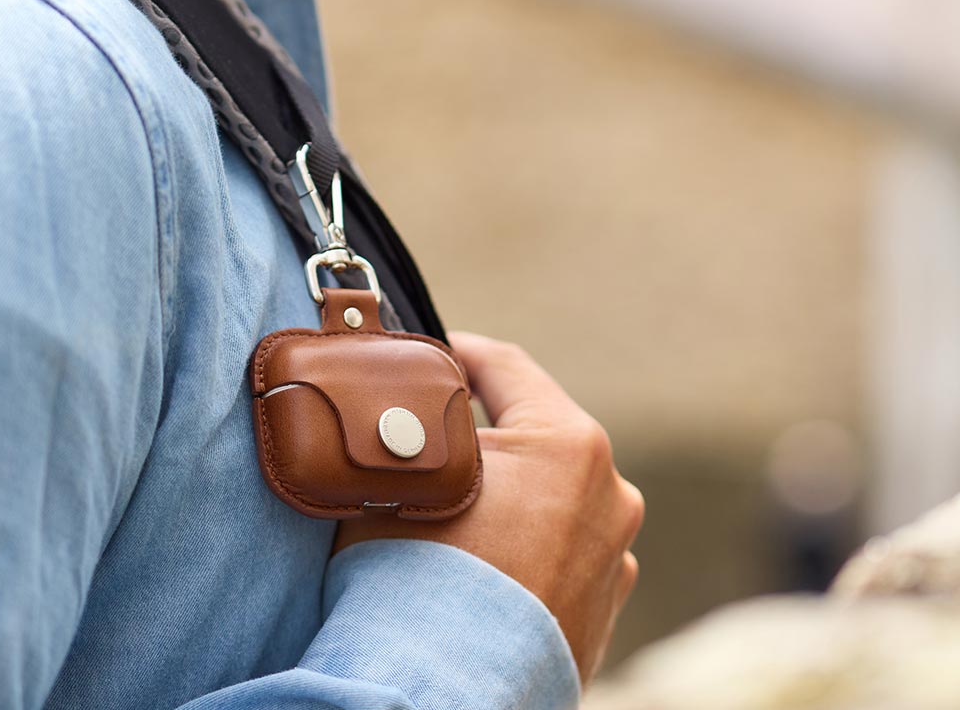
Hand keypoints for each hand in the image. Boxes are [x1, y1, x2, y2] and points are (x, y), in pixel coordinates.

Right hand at [333, 332, 643, 684]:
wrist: (441, 695)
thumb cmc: (419, 577)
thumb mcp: (407, 474)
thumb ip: (417, 427)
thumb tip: (410, 406)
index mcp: (570, 444)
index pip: (507, 367)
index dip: (463, 349)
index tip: (435, 347)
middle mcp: (610, 493)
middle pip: (533, 432)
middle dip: (483, 427)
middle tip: (432, 431)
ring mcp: (614, 555)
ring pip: (550, 493)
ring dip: (508, 489)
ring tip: (454, 507)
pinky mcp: (603, 605)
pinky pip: (560, 546)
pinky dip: (525, 540)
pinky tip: (481, 557)